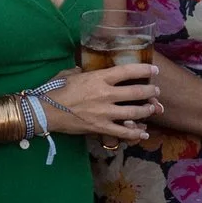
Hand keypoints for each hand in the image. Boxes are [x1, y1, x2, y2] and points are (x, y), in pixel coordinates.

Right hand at [41, 63, 161, 142]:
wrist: (46, 111)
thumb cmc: (55, 89)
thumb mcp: (69, 74)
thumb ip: (83, 71)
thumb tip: (86, 70)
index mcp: (98, 78)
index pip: (127, 71)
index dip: (144, 70)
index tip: (153, 69)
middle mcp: (105, 94)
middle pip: (136, 92)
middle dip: (150, 91)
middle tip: (155, 90)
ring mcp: (105, 113)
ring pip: (134, 112)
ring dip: (147, 110)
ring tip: (152, 108)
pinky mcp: (101, 128)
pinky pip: (123, 132)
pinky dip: (136, 133)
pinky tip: (144, 133)